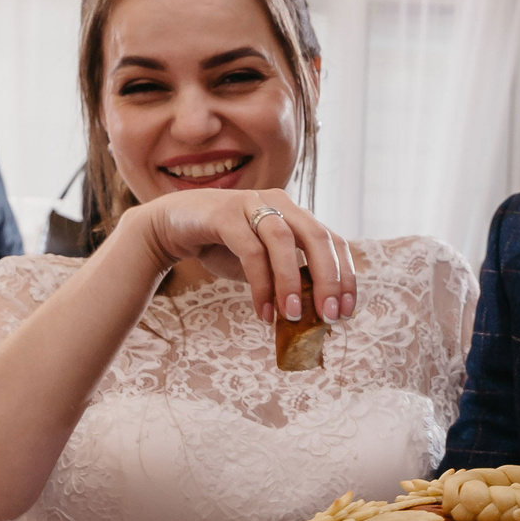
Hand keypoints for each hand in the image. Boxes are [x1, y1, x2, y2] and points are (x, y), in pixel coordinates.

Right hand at [118, 188, 355, 326]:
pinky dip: (260, 283)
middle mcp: (280, 203)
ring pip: (284, 240)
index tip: (347, 310)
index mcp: (297, 215)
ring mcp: (252, 203)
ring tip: (291, 316)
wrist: (172, 227)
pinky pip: (250, 250)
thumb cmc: (225, 247)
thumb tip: (317, 316)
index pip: (335, 242)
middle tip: (329, 316)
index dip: (346, 276)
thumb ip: (289, 281)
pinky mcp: (224, 213)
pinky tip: (263, 310)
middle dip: (329, 280)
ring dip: (291, 281)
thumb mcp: (264, 266)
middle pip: (318, 238)